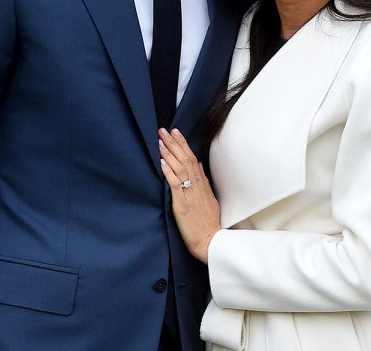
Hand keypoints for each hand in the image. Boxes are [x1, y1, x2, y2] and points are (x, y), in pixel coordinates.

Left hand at [159, 128, 220, 263]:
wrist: (210, 241)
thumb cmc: (208, 223)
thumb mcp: (209, 199)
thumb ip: (203, 181)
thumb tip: (199, 166)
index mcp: (202, 184)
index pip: (192, 158)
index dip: (183, 144)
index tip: (175, 132)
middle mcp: (197, 186)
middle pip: (185, 159)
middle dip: (174, 143)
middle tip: (164, 130)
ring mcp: (190, 194)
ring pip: (180, 168)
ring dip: (169, 153)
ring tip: (160, 141)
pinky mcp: (182, 204)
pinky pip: (176, 184)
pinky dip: (169, 172)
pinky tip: (162, 162)